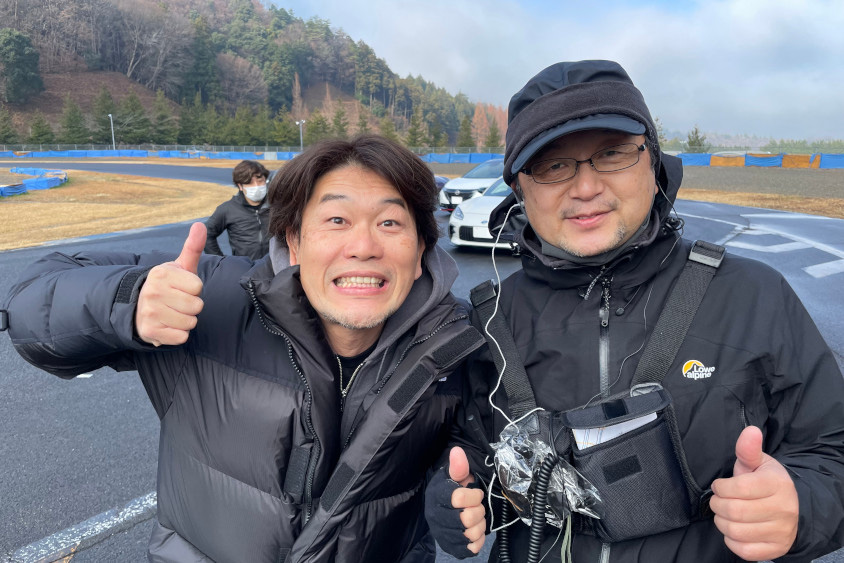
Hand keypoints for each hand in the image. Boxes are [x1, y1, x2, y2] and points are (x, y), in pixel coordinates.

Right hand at [135, 222, 205, 346]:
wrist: (139, 308)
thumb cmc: (167, 286)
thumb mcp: (179, 266)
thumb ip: (192, 247)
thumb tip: (201, 225)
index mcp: (161, 274)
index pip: (198, 287)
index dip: (194, 289)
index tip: (182, 288)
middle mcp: (153, 292)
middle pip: (196, 306)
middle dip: (192, 306)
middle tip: (177, 302)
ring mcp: (150, 313)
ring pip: (191, 322)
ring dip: (186, 320)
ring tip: (172, 313)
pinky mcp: (150, 332)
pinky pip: (182, 337)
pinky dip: (179, 334)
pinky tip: (168, 326)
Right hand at [424, 446, 485, 557]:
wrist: (443, 509)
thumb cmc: (451, 489)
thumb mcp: (454, 476)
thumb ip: (458, 466)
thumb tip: (457, 451)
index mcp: (436, 496)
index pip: (459, 498)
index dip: (474, 495)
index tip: (475, 492)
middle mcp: (436, 517)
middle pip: (467, 518)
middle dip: (478, 510)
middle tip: (476, 505)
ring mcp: (443, 534)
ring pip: (471, 533)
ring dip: (480, 524)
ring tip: (476, 517)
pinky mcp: (451, 548)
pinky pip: (473, 548)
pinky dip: (479, 538)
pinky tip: (475, 529)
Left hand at [710, 425, 798, 560]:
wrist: (794, 508)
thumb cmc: (767, 482)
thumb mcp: (759, 462)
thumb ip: (748, 449)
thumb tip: (750, 430)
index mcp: (777, 484)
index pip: (738, 488)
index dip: (721, 487)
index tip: (719, 486)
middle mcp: (783, 509)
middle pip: (734, 511)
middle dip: (717, 505)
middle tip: (718, 500)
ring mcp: (781, 532)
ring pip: (736, 531)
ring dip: (722, 522)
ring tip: (724, 514)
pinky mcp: (776, 549)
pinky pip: (744, 550)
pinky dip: (732, 540)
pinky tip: (734, 529)